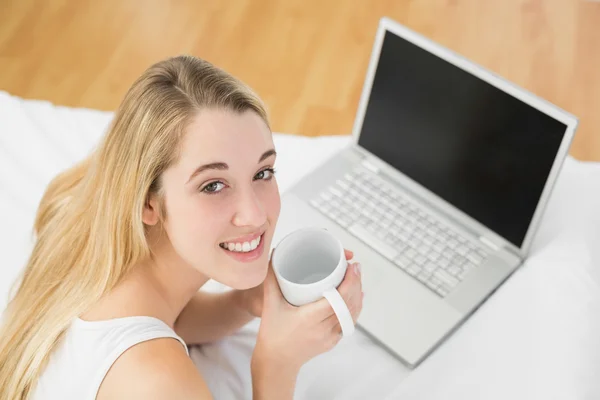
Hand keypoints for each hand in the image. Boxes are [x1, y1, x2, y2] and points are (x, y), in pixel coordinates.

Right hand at [251, 248, 362, 372]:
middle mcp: (324, 328)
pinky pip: (349, 322)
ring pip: (352, 313)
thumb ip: (271, 280)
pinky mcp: (333, 341)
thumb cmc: (272, 335)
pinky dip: (354, 307)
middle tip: (355, 267)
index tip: (351, 267)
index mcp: (310, 318)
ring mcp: (330, 336)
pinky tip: (356, 296)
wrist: (276, 362)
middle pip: (349, 304)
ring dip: (357, 294)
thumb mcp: (270, 305)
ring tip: (356, 277)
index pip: (338, 299)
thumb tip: (273, 258)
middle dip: (356, 283)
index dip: (349, 282)